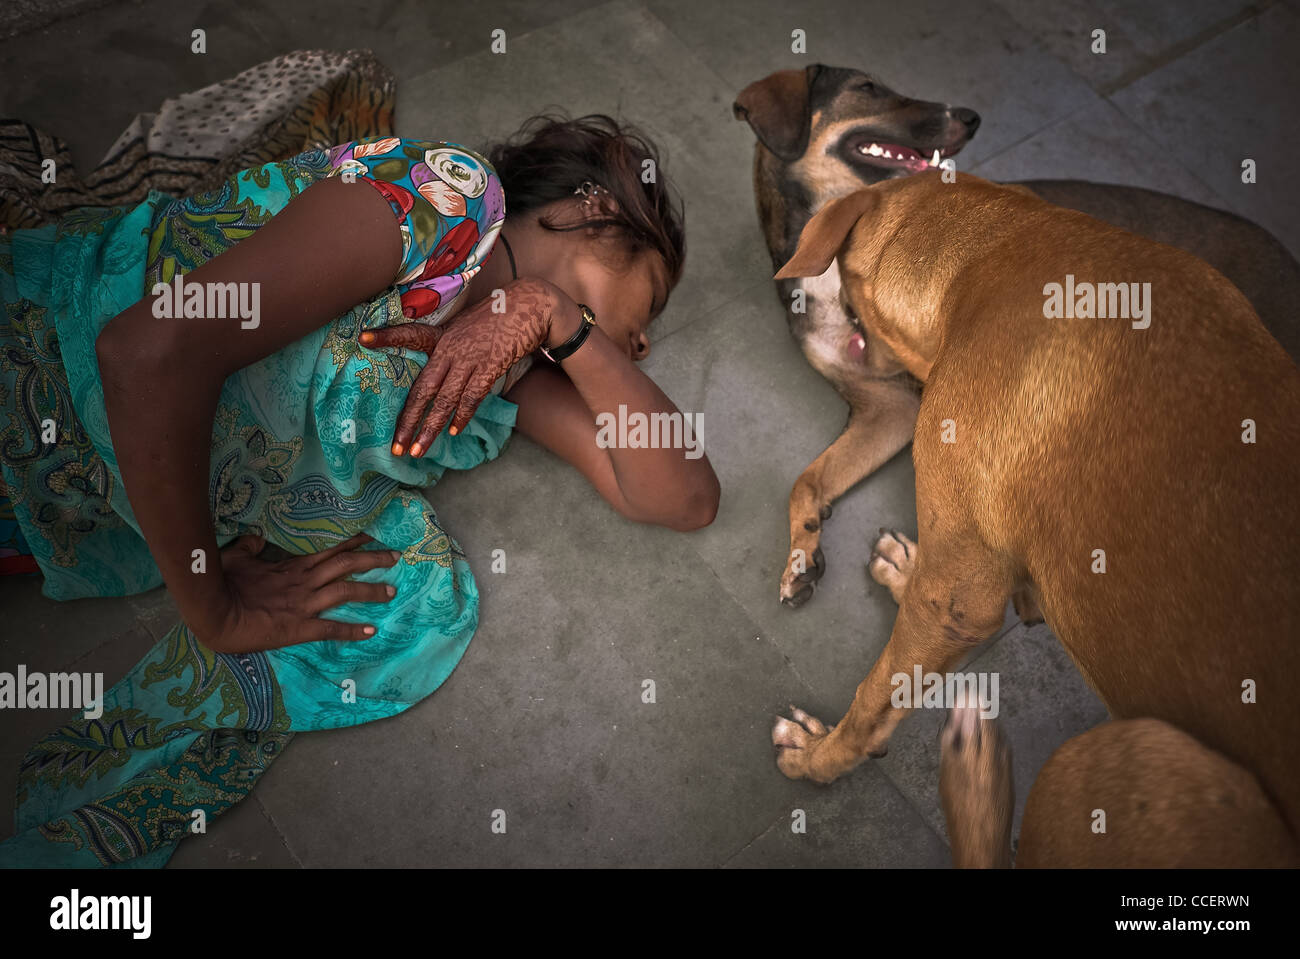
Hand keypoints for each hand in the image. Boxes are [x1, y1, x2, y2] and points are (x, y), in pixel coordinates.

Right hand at [201, 533, 399, 652]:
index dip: (353, 543)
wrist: (213, 613)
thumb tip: (259, 537)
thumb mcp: (236, 557)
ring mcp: (304, 604)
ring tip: (392, 591)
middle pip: (346, 565)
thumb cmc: (220, 584)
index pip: (330, 551)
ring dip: (370, 591)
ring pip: (345, 591)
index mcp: (291, 568)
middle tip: (396, 556)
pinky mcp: (299, 628)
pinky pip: (330, 629)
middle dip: (373, 559)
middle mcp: (304, 582)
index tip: (373, 536)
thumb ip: (251, 546)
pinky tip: (371, 631)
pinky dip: (352, 631)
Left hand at [359, 278, 573, 456]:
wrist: (530, 306)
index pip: (410, 334)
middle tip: (396, 445)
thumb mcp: (466, 325)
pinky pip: (473, 396)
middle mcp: (451, 349)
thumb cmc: (498, 317)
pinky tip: (454, 430)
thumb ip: (450, 346)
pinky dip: (462, 415)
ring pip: (445, 400)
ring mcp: (470, 359)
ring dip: (431, 428)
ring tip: (418, 449)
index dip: (386, 336)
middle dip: (408, 419)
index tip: (362, 338)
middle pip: (423, 388)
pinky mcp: (491, 366)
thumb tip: (441, 371)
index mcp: (443, 336)